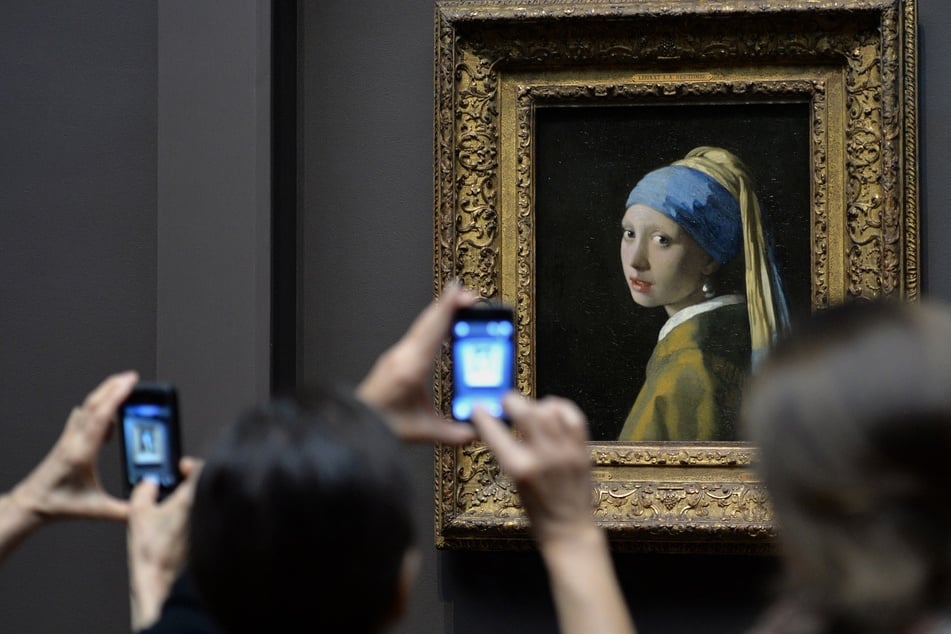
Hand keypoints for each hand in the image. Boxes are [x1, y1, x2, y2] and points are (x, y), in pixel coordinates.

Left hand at [10, 371, 137, 523]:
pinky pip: (82, 417)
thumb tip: (144, 506)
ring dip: (104, 394)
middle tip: (131, 377)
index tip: (130, 382)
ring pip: (86, 408)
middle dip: (113, 386)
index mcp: (81, 453)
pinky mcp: (67, 441)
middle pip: (93, 405)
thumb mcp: (95, 510)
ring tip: (121, 387)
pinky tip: (103, 413)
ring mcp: (68, 439)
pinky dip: (96, 408)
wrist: (31, 505)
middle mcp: (73, 441)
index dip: (117, 396)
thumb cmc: (57, 505)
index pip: (100, 416)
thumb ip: (123, 510)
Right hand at [127, 458, 200, 630]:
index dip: (192, 465)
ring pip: (208, 503)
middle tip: (178, 484)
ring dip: (195, 500)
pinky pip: (208, 520)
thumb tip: (147, 484)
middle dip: (193, 483)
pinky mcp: (211, 539)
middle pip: (207, 486)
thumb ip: (143, 490)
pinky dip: (197, 517)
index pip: (204, 469)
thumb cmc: (153, 552)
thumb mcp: (138, 513)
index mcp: (193, 498)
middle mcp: (207, 509)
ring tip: (175, 506)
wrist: (162, 583)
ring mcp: (211, 525)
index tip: (182, 467)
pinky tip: (180, 525)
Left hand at [357, 282, 478, 444]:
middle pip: (429, 321)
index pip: (433, 331)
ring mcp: (398, 354)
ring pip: (422, 324)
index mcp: (410, 368)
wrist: (355, 424)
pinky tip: (443, 323)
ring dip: (441, 311)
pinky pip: (418, 332)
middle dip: (450, 304)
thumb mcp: (423, 431)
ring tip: (461, 303)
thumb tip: (478, 430)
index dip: (447, 309)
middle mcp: (403, 355)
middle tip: (471, 295)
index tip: (460, 293)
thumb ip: (454, 433)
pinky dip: (433, 322)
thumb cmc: (381, 426)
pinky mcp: (396, 357)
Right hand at [471, 392, 593, 543]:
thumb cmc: (538, 513)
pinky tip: (553, 412)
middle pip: (526, 411)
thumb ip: (508, 454)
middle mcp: (543, 458)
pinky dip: (561, 408)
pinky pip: (574, 417)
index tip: (478, 409)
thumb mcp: (514, 483)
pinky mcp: (582, 451)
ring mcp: (566, 452)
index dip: (482, 416)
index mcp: (520, 470)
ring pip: (550, 410)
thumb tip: (499, 427)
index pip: (495, 432)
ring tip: (531, 409)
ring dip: (536, 404)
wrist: (569, 530)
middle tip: (506, 402)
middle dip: (511, 401)